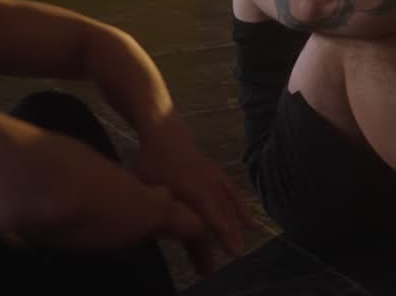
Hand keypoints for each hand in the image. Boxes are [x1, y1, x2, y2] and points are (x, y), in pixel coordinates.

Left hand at [135, 116, 250, 273]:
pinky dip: (242, 207)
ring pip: (228, 206)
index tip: (234, 251)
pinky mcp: (218, 175)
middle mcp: (208, 185)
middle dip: (224, 238)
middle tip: (228, 260)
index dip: (222, 234)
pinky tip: (249, 222)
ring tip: (245, 240)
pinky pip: (233, 194)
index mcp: (192, 189)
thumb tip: (158, 225)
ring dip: (236, 225)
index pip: (211, 216)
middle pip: (219, 216)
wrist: (166, 133)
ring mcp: (215, 179)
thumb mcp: (146, 184)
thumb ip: (157, 205)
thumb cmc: (152, 162)